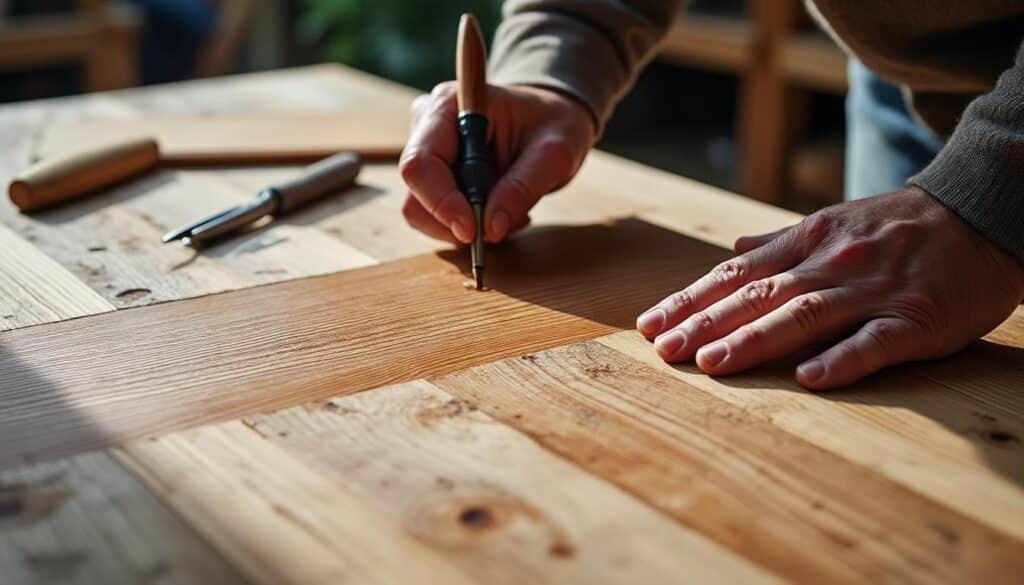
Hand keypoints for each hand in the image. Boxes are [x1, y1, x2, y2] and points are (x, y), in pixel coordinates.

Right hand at [400, 82, 594, 243]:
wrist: (549, 119)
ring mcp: (425, 154)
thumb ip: (523, 187)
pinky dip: (467, 227)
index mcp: (448, 106)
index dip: (441, 203)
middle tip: (504, 224)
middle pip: (414, 195)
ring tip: (508, 214)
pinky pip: (434, 218)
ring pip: (420, 213)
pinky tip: (498, 211)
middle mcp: (426, 127)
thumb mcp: (555, 152)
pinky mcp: (432, 179)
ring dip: (464, 229)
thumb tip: (491, 230)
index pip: (421, 163)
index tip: (473, 232)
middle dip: (456, 222)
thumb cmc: (553, 123)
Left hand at [636, 187, 1023, 388]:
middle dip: (705, 322)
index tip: (649, 325)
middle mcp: (831, 262)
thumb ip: (782, 241)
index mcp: (808, 242)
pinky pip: (876, 340)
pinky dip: (843, 359)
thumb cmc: (900, 226)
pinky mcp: (917, 316)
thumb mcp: (835, 222)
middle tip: (662, 350)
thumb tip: (732, 249)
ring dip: (755, 339)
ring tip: (711, 363)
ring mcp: (873, 289)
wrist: (983, 212)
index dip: (689, 300)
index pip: (734, 274)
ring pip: (805, 314)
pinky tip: (808, 379)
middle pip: (758, 294)